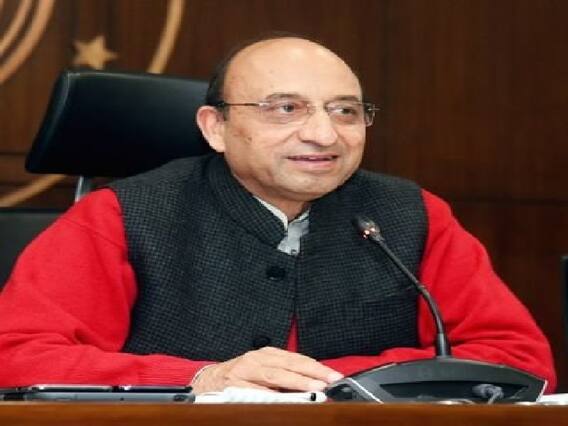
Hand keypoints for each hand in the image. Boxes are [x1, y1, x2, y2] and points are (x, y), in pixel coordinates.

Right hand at [191, 347, 342, 393]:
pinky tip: (284, 400)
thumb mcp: (263, 371)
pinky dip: (271, 396)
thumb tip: (314, 385)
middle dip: (311, 374)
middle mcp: (255, 359)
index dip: (316, 367)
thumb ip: (284, 375)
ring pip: (274, 376)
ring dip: (295, 383)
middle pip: (288, 365)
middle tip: (328, 382)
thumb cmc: (240, 377)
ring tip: (313, 389)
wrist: (207, 382)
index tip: (333, 376)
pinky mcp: (234, 386)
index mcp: (266, 354)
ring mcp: (244, 372)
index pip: (296, 359)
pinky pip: (256, 392)